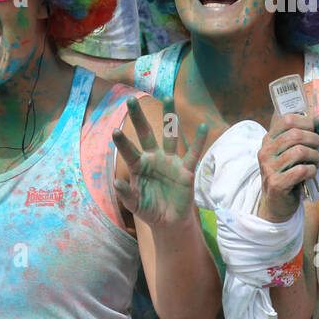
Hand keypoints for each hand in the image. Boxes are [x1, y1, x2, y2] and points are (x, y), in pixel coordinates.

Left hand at [112, 97, 208, 228]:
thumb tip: (116, 182)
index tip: (114, 130)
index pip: (129, 151)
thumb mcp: (135, 204)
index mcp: (138, 166)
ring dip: (169, 118)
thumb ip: (126, 194)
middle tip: (131, 100)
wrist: (168, 221)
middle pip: (146, 133)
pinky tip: (203, 126)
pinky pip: (193, 153)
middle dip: (138, 118)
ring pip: (170, 135)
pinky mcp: (185, 169)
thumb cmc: (149, 209)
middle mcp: (153, 158)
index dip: (123, 142)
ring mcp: (170, 161)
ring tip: (168, 97)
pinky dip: (199, 141)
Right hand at [256, 111, 318, 221]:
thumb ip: (309, 133)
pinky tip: (310, 174)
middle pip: (296, 134)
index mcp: (269, 140)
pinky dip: (312, 171)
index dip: (307, 123)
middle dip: (314, 141)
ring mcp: (268, 168)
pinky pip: (301, 170)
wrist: (277, 202)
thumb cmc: (289, 173)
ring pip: (300, 151)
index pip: (288, 119)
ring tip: (314, 163)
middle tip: (316, 150)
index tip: (313, 132)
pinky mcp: (276, 183)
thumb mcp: (296, 150)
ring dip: (314, 157)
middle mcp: (265, 152)